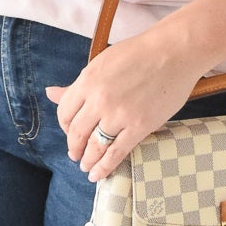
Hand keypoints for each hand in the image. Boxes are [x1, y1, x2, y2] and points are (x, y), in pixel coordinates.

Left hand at [45, 26, 202, 180]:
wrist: (174, 51)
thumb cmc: (139, 54)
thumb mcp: (101, 63)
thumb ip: (77, 84)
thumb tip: (50, 92)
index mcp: (87, 81)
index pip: (64, 112)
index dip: (64, 127)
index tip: (69, 133)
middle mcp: (99, 99)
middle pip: (76, 132)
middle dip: (74, 148)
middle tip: (75, 155)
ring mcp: (119, 114)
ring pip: (94, 146)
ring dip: (87, 160)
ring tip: (86, 167)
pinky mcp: (140, 126)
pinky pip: (116, 153)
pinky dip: (105, 167)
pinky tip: (98, 174)